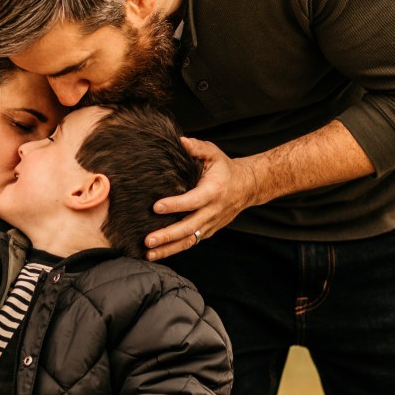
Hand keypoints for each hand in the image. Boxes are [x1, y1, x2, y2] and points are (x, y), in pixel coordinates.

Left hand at [144, 137, 258, 260]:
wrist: (246, 187)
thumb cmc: (225, 169)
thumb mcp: (213, 153)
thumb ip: (197, 147)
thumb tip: (180, 141)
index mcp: (213, 191)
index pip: (192, 201)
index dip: (175, 205)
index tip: (156, 207)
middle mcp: (212, 211)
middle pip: (189, 228)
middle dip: (168, 235)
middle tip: (148, 240)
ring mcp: (210, 224)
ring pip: (189, 240)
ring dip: (169, 249)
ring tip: (149, 253)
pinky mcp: (207, 231)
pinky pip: (190, 242)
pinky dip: (174, 249)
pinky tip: (157, 253)